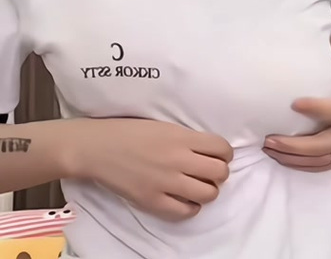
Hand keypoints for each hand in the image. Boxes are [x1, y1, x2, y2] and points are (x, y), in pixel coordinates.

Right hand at [69, 118, 232, 220]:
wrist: (98, 147)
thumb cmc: (129, 131)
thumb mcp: (164, 125)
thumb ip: (187, 138)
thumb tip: (210, 151)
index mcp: (181, 137)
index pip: (222, 148)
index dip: (225, 153)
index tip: (220, 155)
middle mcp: (178, 159)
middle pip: (220, 172)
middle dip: (219, 172)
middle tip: (209, 171)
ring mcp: (165, 182)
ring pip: (208, 194)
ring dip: (208, 190)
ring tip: (198, 186)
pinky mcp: (152, 201)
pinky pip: (185, 212)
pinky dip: (191, 207)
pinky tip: (185, 200)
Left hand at [263, 36, 330, 170]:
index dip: (314, 109)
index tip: (294, 103)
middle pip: (321, 145)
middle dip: (293, 145)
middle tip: (269, 138)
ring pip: (319, 160)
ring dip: (293, 158)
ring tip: (269, 150)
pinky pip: (324, 167)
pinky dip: (303, 166)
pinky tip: (285, 161)